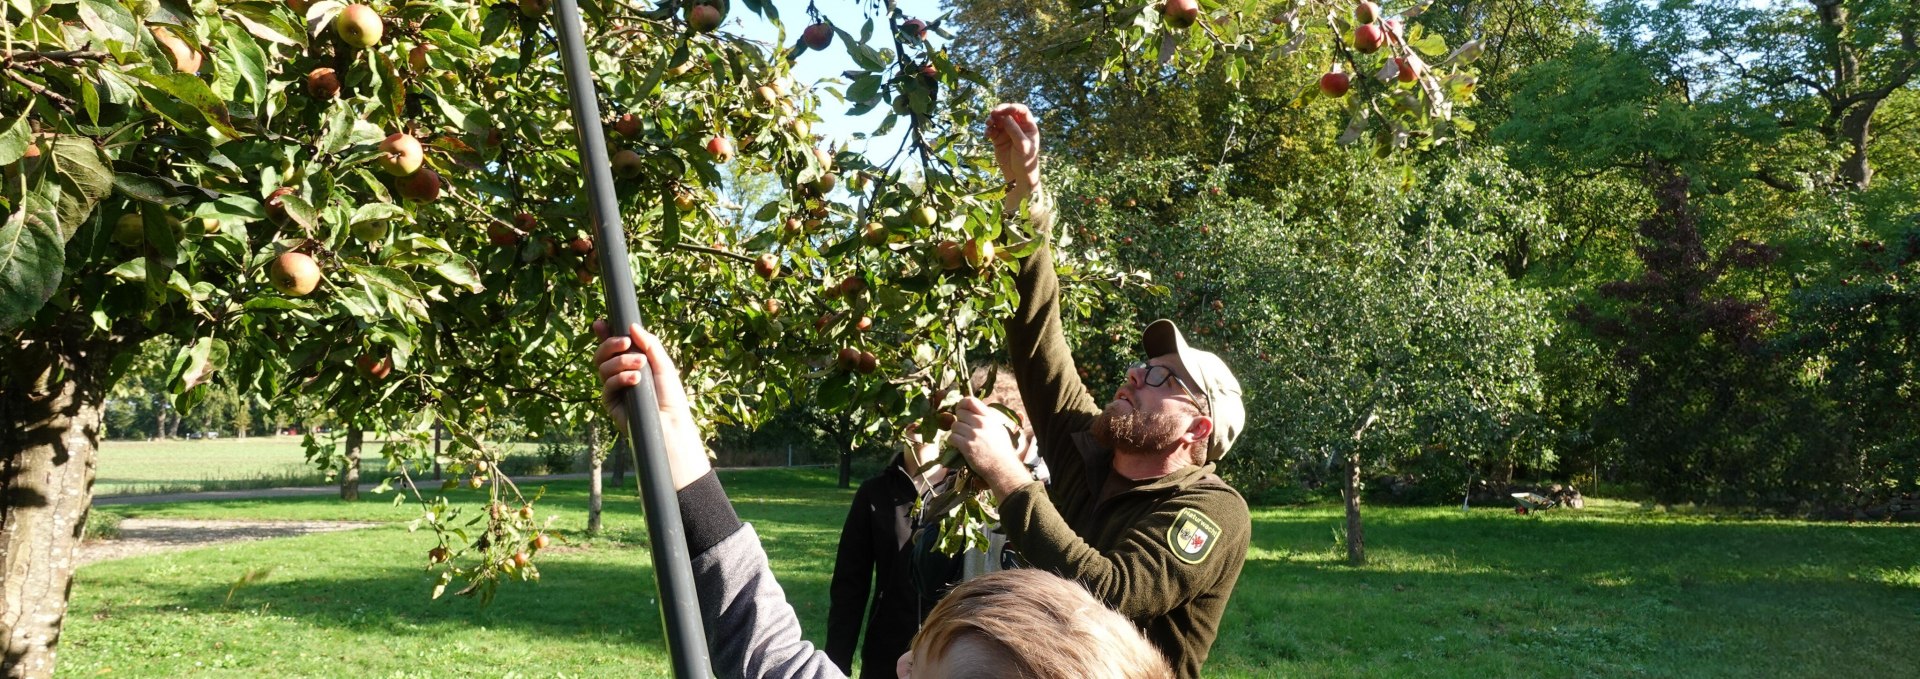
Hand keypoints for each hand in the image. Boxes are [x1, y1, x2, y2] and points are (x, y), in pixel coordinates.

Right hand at [593, 320, 710, 490]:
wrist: (671, 423)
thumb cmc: (671, 396)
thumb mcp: (663, 365)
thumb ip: (650, 344)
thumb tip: (632, 325)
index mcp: (632, 363)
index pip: (614, 346)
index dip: (604, 333)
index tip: (601, 322)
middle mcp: (620, 374)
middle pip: (603, 354)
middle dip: (610, 344)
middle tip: (626, 342)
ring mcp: (614, 388)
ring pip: (603, 367)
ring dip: (620, 361)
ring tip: (640, 365)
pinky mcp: (611, 402)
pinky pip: (607, 384)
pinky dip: (620, 378)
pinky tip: (634, 379)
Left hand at [949, 397, 1032, 502]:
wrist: (1002, 467)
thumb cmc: (1002, 449)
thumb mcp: (998, 428)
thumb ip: (987, 418)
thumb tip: (973, 412)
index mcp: (989, 417)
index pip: (971, 400)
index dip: (962, 403)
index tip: (960, 409)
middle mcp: (981, 423)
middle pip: (960, 413)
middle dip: (959, 420)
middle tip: (963, 429)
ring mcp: (973, 434)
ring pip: (954, 425)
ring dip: (956, 432)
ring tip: (963, 439)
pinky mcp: (967, 446)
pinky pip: (951, 437)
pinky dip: (953, 441)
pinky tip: (959, 445)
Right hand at [985, 103, 1040, 204]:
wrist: (1018, 177)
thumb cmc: (1025, 162)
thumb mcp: (1023, 145)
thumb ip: (1014, 130)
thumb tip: (1005, 117)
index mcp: (1028, 126)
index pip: (1021, 110)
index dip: (1011, 107)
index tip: (1002, 110)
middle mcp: (1018, 127)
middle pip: (1008, 113)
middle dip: (999, 112)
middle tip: (992, 114)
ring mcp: (1007, 133)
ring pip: (998, 120)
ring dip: (992, 120)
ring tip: (988, 124)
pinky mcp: (998, 139)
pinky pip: (992, 130)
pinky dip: (988, 130)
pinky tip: (987, 135)